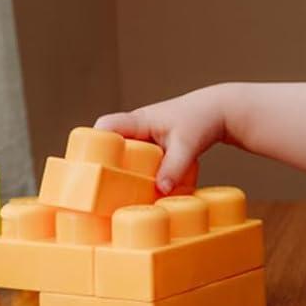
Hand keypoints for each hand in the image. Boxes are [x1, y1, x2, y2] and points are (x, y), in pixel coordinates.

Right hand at [96, 85, 228, 194]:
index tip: (87, 164)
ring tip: (109, 193)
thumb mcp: (188, 145)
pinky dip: (131, 170)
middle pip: (107, 142)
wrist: (218, 112)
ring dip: (116, 168)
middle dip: (99, 161)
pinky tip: (133, 190)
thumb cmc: (201, 121)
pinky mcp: (152, 146)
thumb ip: (174, 167)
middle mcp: (136, 127)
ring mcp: (143, 136)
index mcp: (139, 121)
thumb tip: (160, 190)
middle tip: (94, 186)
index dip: (92, 142)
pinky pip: (134, 157)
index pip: (106, 126)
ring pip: (121, 152)